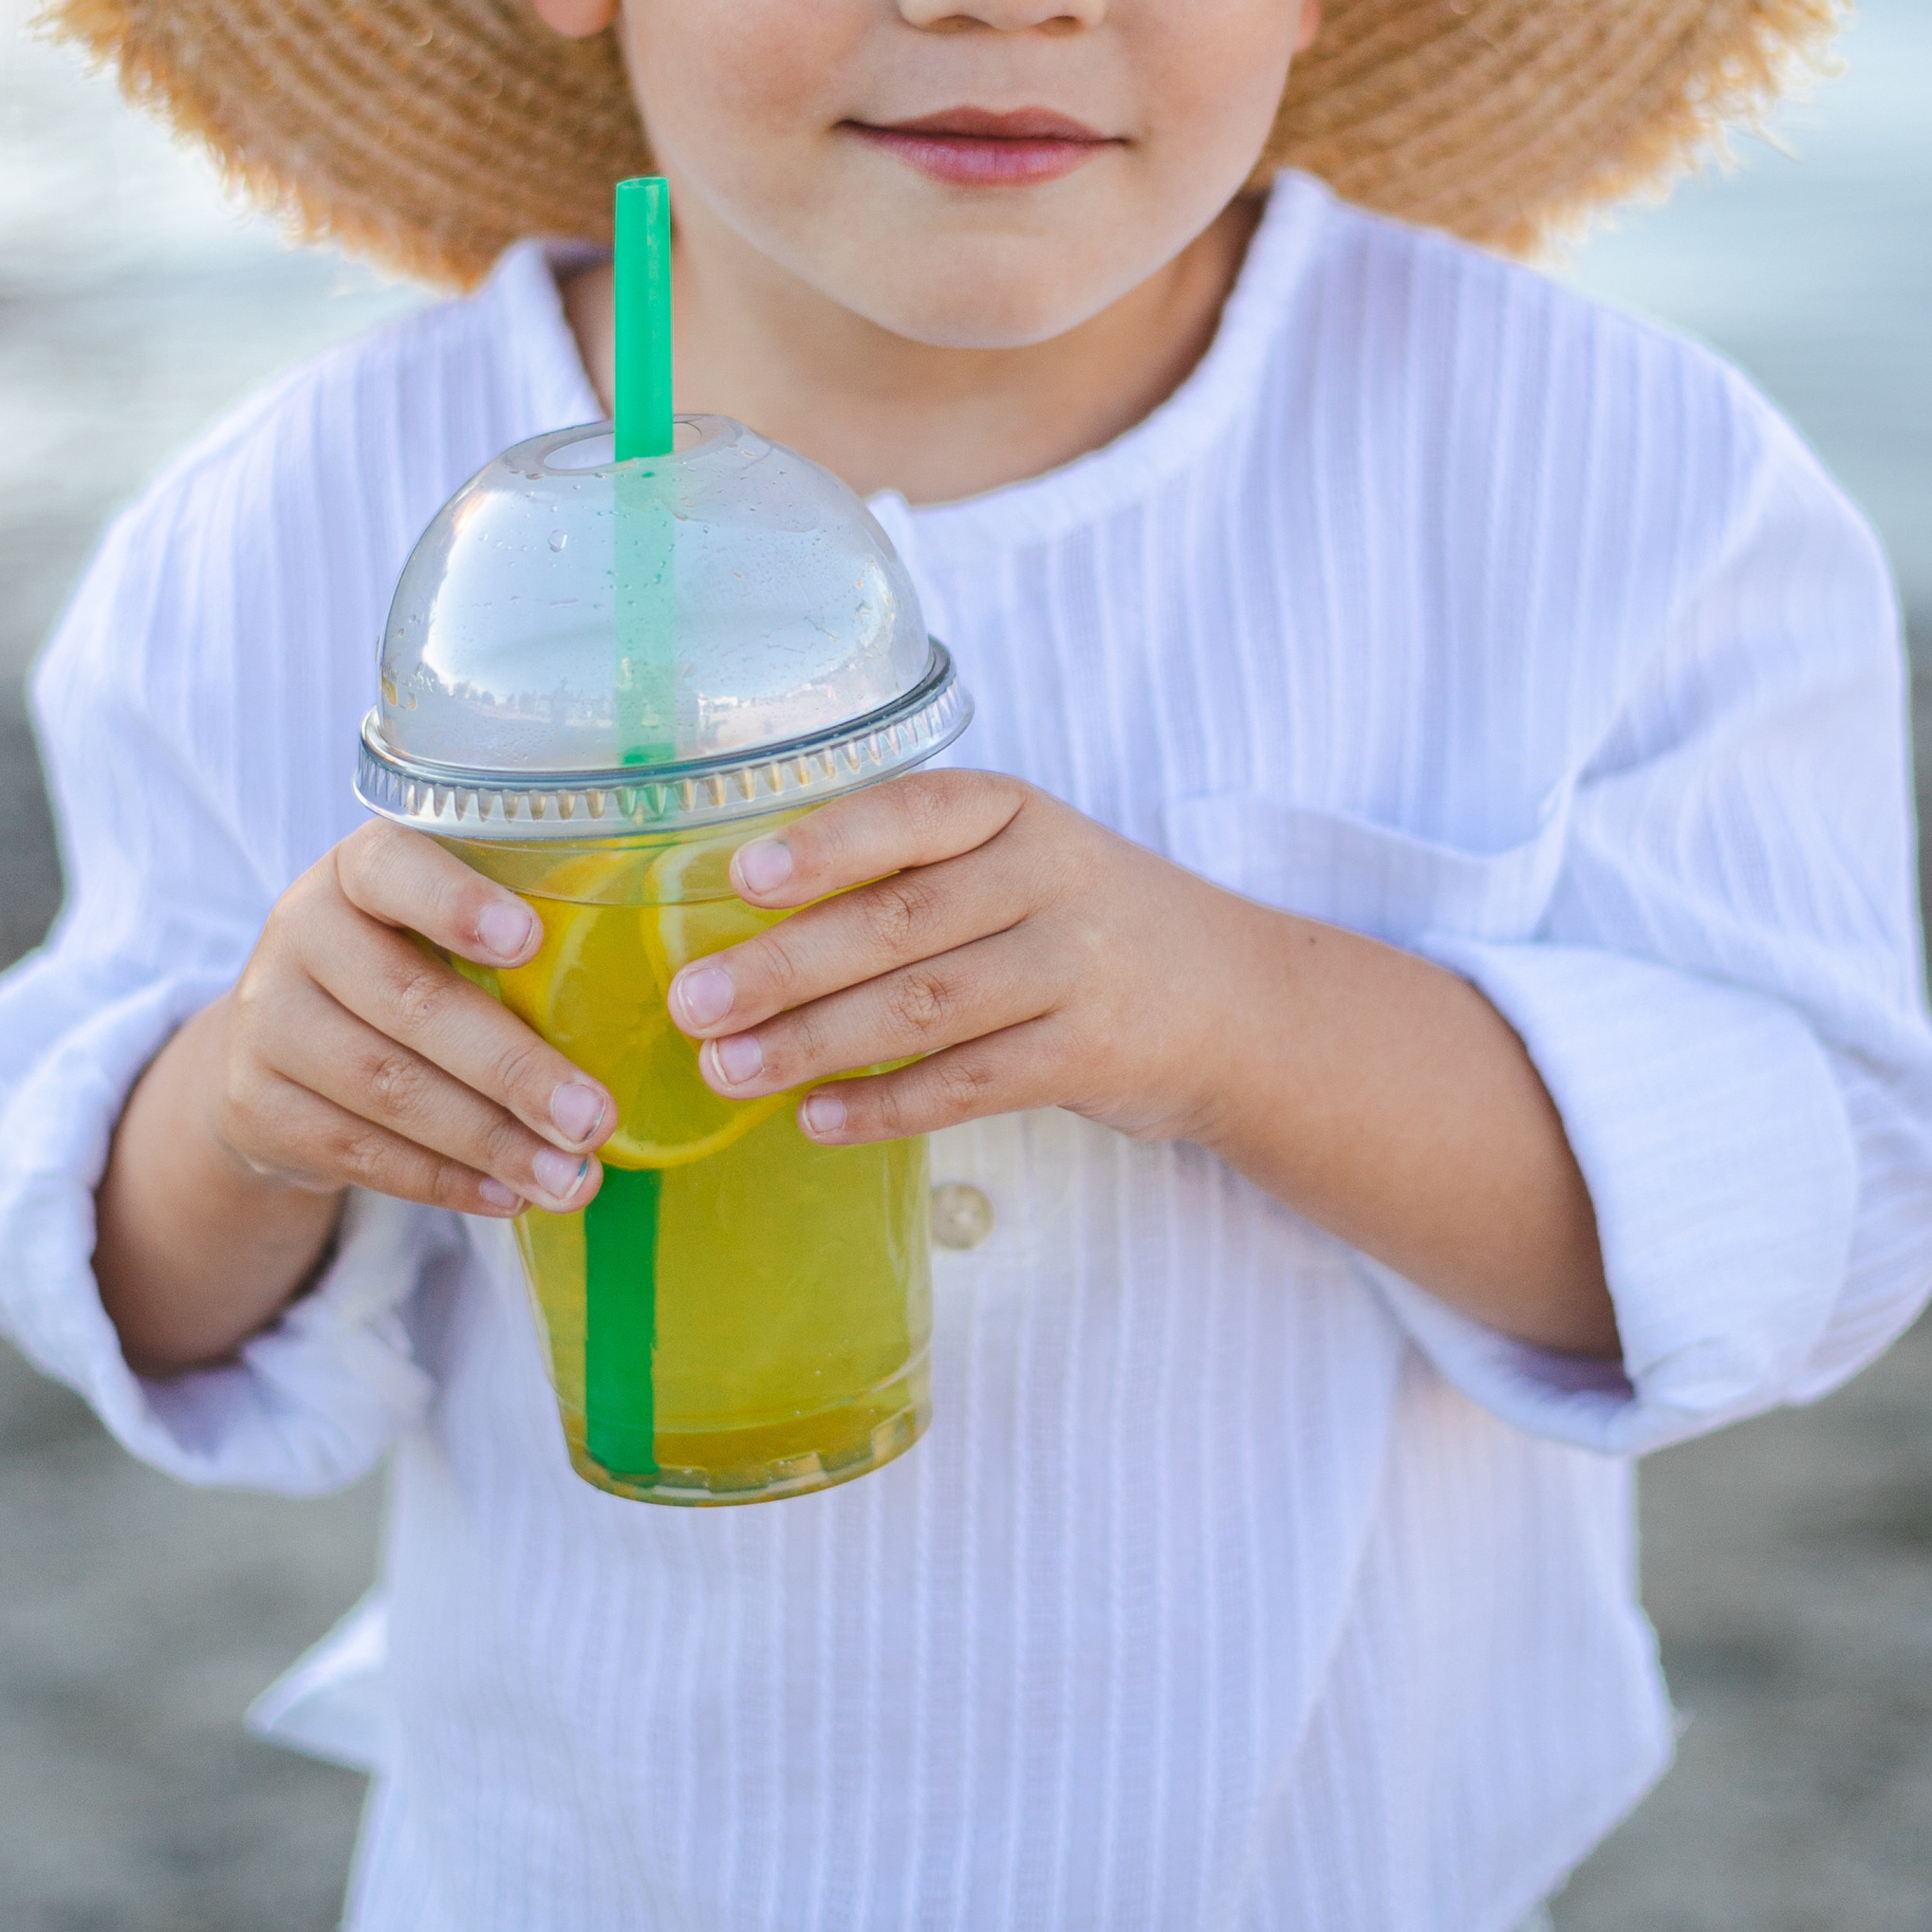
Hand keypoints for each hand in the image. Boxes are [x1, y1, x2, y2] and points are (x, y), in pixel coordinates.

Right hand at [96, 819, 613, 1376]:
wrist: (274, 1044)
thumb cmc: (404, 968)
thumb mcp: (437, 929)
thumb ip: (511, 939)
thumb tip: (644, 1002)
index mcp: (357, 871)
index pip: (391, 865)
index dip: (456, 903)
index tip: (531, 941)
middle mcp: (299, 931)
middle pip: (408, 1001)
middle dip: (513, 1069)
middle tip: (596, 1119)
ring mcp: (268, 1020)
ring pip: (386, 1088)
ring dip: (490, 1143)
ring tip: (571, 1179)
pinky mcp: (255, 1105)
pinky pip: (359, 1151)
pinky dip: (444, 1181)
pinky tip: (508, 1198)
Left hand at [667, 768, 1615, 1356]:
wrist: (1237, 1003)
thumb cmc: (1085, 924)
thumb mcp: (1023, 864)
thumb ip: (918, 875)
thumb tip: (751, 920)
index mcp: (1020, 813)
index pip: (917, 813)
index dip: (828, 843)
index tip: (742, 876)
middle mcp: (1053, 878)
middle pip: (903, 922)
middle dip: (787, 965)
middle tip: (694, 1001)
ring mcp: (1078, 968)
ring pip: (926, 1008)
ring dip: (815, 1043)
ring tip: (727, 1070)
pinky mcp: (1090, 1054)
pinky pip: (969, 1083)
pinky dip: (886, 1106)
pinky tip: (816, 1118)